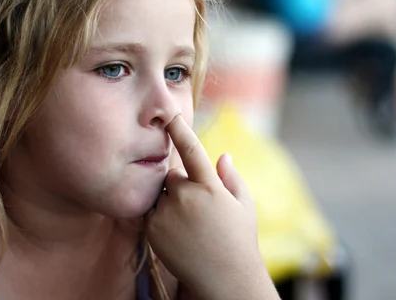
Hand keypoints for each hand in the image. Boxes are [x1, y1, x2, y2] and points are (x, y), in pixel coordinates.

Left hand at [144, 115, 278, 299]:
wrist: (223, 280)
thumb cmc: (239, 240)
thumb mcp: (244, 206)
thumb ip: (231, 177)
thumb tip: (222, 155)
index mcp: (211, 187)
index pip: (192, 150)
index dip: (180, 130)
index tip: (171, 115)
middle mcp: (186, 197)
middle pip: (173, 175)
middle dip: (182, 184)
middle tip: (198, 209)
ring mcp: (167, 213)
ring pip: (162, 193)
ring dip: (170, 201)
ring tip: (189, 226)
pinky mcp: (152, 228)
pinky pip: (152, 211)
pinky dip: (161, 217)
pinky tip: (178, 234)